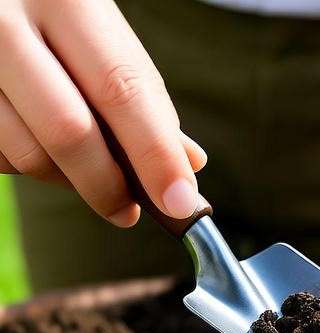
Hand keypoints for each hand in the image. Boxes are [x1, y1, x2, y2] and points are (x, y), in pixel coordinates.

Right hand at [0, 0, 204, 224]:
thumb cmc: (53, 14)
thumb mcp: (101, 33)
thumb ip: (139, 94)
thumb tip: (188, 165)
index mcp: (68, 0)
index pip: (122, 91)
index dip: (155, 155)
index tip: (180, 203)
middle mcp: (7, 20)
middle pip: (67, 130)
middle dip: (107, 185)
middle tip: (128, 211)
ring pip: (24, 152)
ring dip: (66, 179)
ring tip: (86, 170)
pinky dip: (27, 164)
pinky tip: (41, 144)